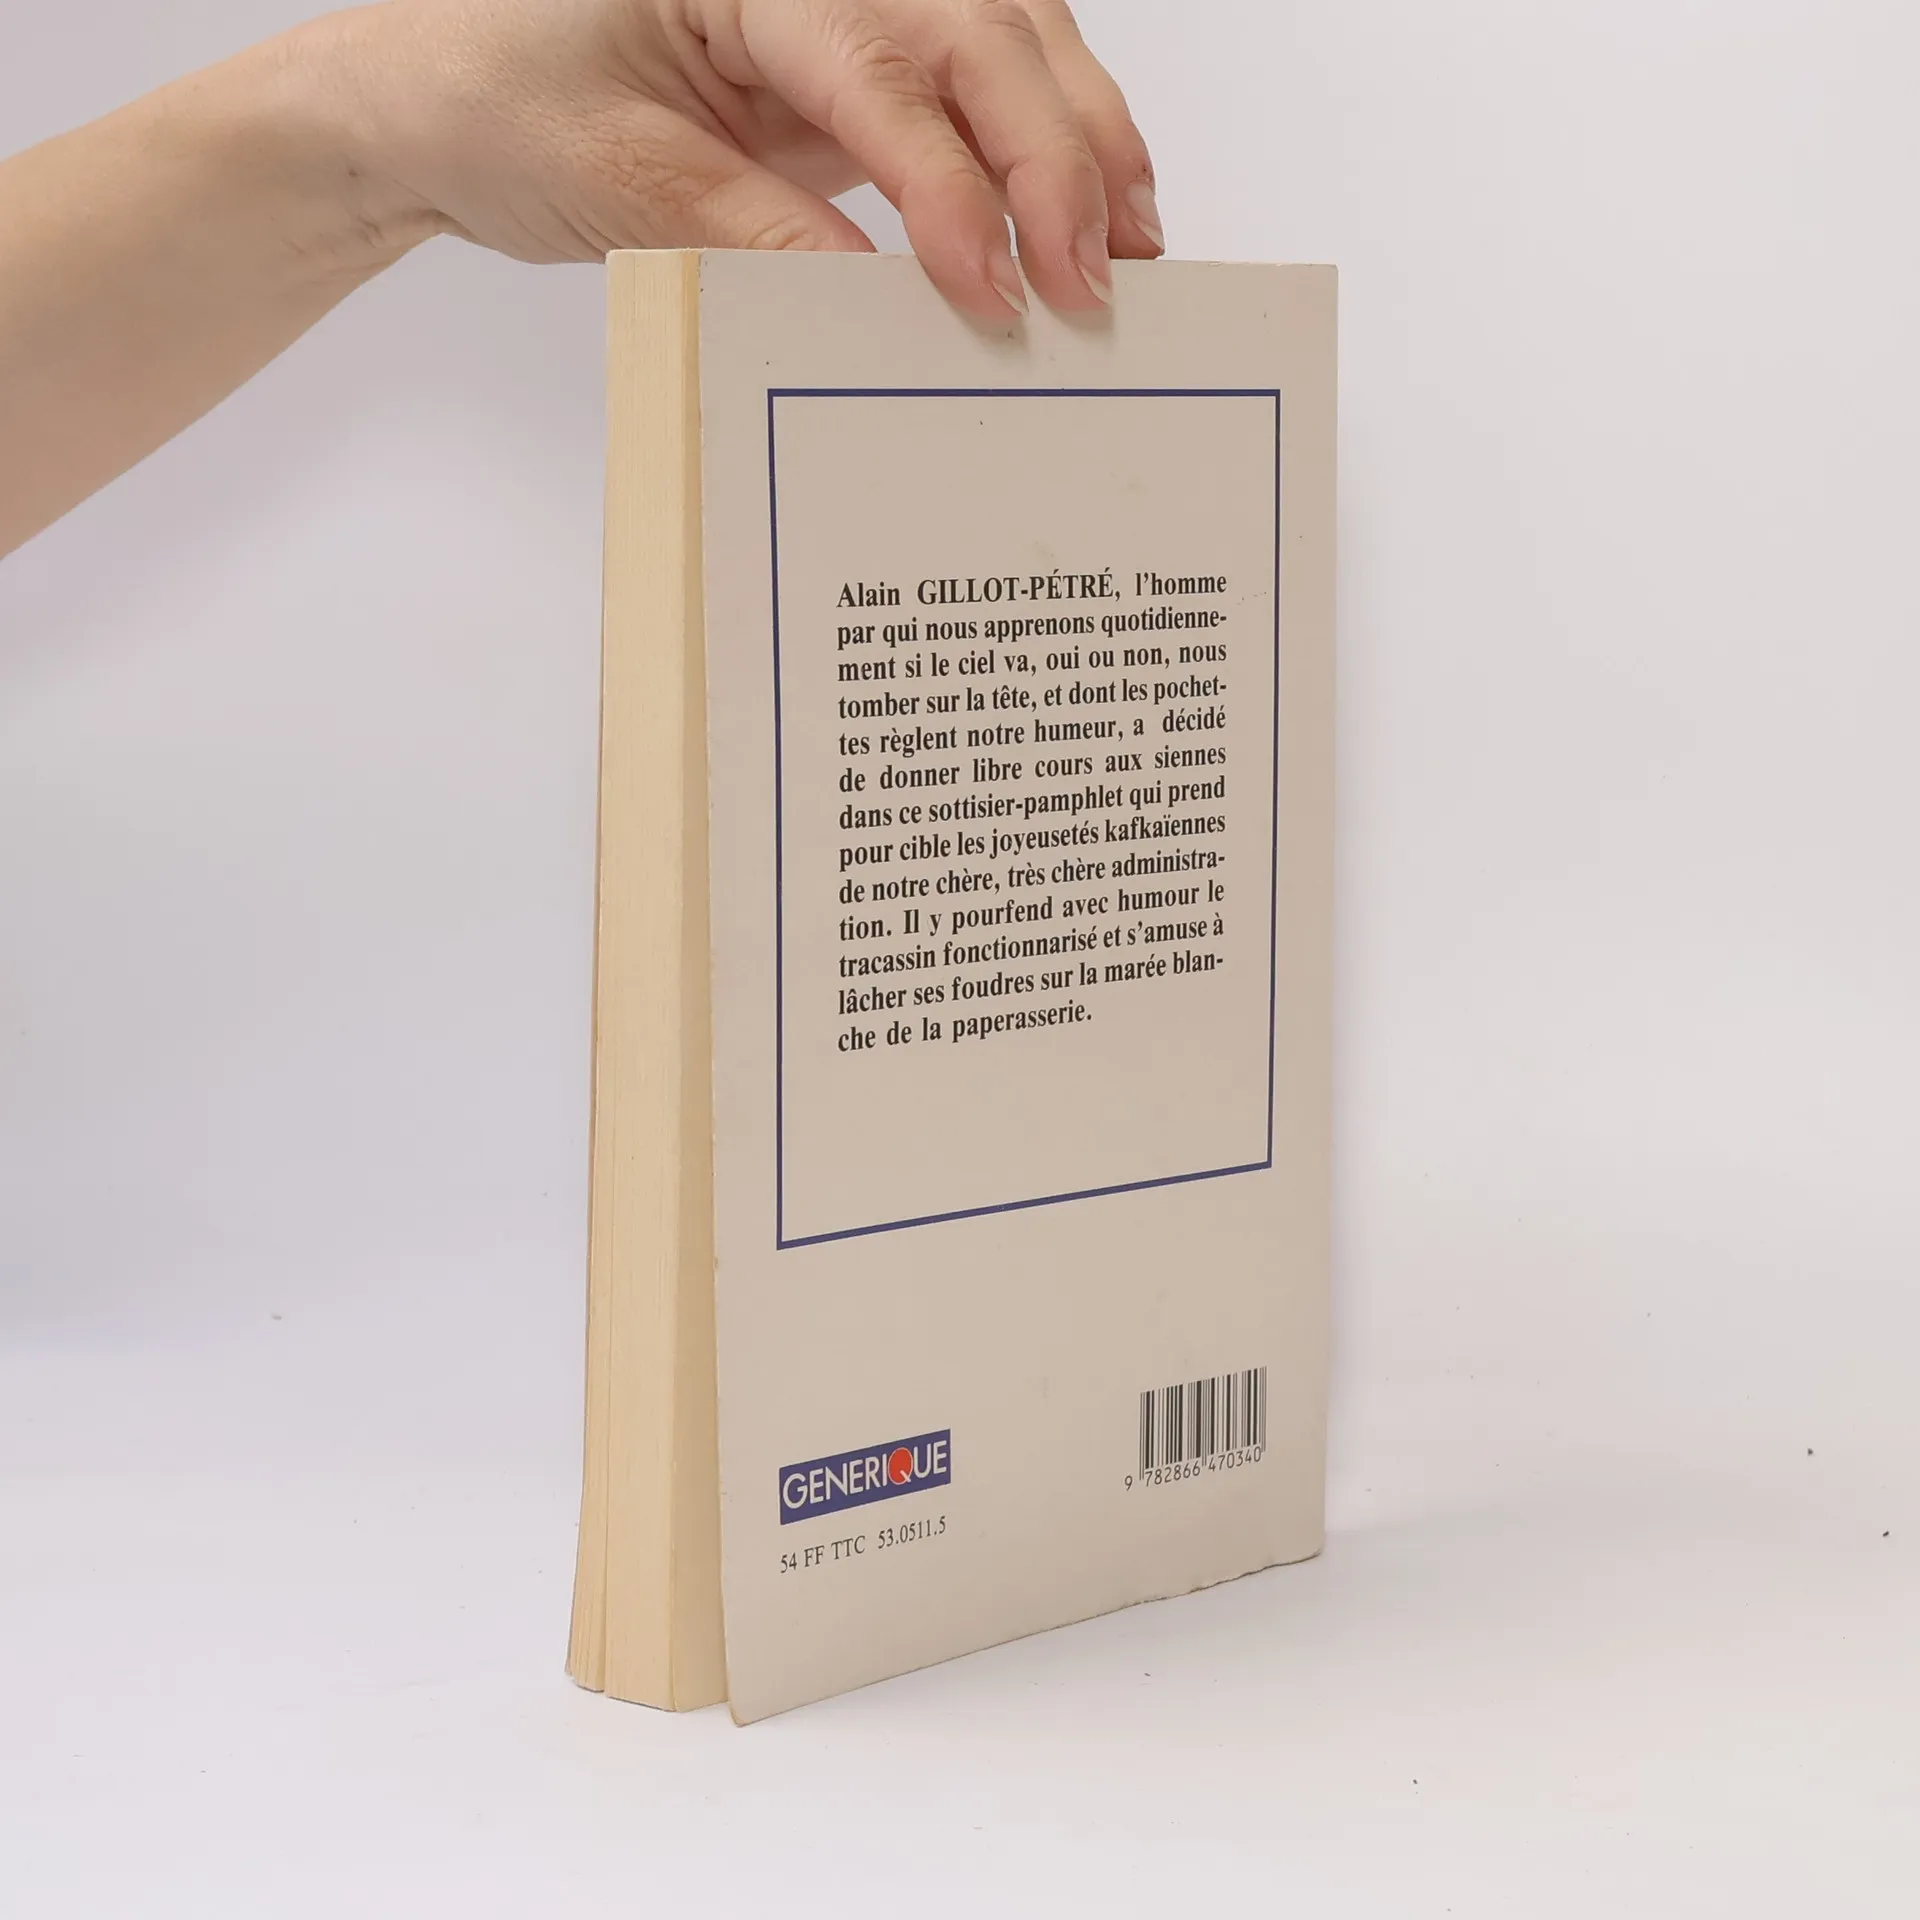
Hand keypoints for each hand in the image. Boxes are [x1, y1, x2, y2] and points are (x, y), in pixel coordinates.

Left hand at [321, 0, 1161, 314]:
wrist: (436, 95)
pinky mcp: (850, 48)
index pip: (886, 73)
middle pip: (978, 34)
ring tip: (1133, 240)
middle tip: (1093, 277)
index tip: (995, 289)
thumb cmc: (499, 104)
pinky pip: (979, 71)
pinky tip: (1092, 195)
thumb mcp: (624, 184)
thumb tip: (888, 300)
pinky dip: (1048, 130)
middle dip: (1053, 159)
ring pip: (1006, 35)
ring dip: (1081, 135)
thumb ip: (761, 232)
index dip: (956, 185)